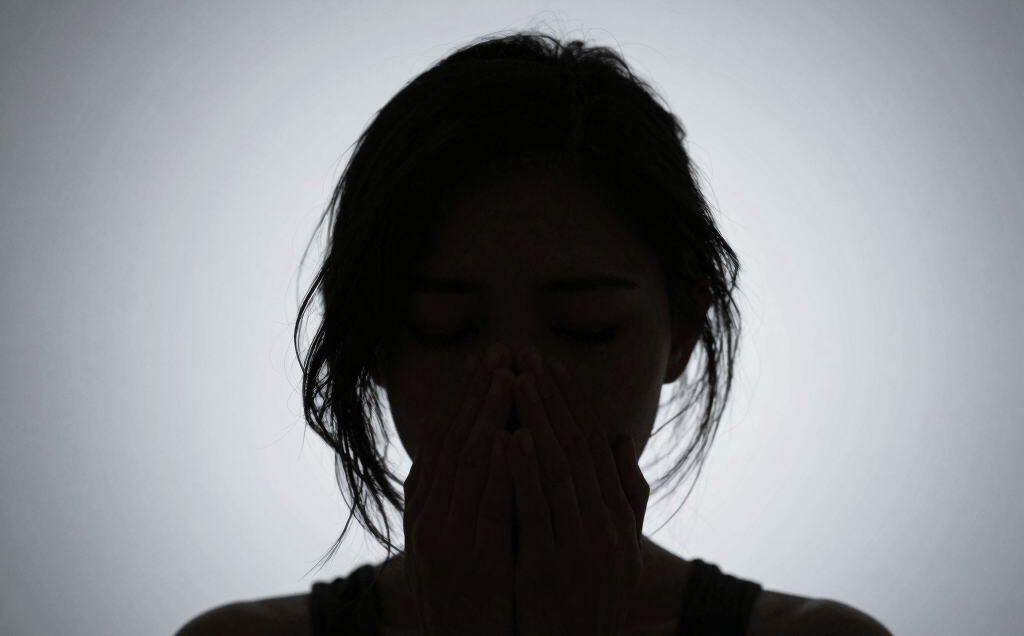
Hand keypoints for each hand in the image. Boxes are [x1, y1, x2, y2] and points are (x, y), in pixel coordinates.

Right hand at [402, 344, 517, 635]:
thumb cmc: (465, 599)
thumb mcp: (453, 543)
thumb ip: (462, 499)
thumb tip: (484, 451)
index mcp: (425, 509)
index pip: (444, 440)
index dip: (465, 398)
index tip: (485, 360)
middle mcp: (428, 515)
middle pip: (453, 439)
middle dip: (478, 392)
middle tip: (500, 349)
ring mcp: (446, 535)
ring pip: (467, 462)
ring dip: (487, 414)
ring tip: (508, 375)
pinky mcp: (471, 557)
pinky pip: (486, 502)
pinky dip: (498, 466)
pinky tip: (511, 435)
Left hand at [506, 347, 649, 635]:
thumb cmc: (589, 599)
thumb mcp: (616, 546)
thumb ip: (621, 492)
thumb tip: (619, 435)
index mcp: (617, 516)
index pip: (592, 446)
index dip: (570, 402)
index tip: (549, 366)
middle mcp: (605, 526)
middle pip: (576, 447)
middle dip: (550, 398)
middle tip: (527, 354)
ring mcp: (582, 546)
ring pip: (560, 470)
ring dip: (538, 421)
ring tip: (518, 379)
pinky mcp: (554, 568)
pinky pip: (539, 511)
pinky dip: (526, 472)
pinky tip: (511, 437)